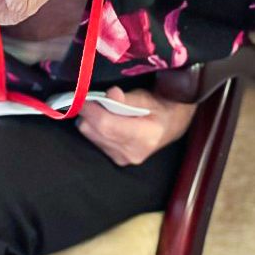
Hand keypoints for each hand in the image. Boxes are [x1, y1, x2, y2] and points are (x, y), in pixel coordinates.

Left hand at [76, 86, 196, 165]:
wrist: (173, 126)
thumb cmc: (162, 108)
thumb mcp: (148, 97)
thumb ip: (126, 99)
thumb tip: (110, 95)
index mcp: (144, 137)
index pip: (106, 125)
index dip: (90, 109)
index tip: (81, 96)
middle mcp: (131, 153)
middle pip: (93, 131)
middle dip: (88, 113)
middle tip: (94, 99)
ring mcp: (123, 159)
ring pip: (90, 136)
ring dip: (90, 121)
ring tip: (104, 110)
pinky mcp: (117, 160)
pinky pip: (95, 141)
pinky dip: (96, 129)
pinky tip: (108, 121)